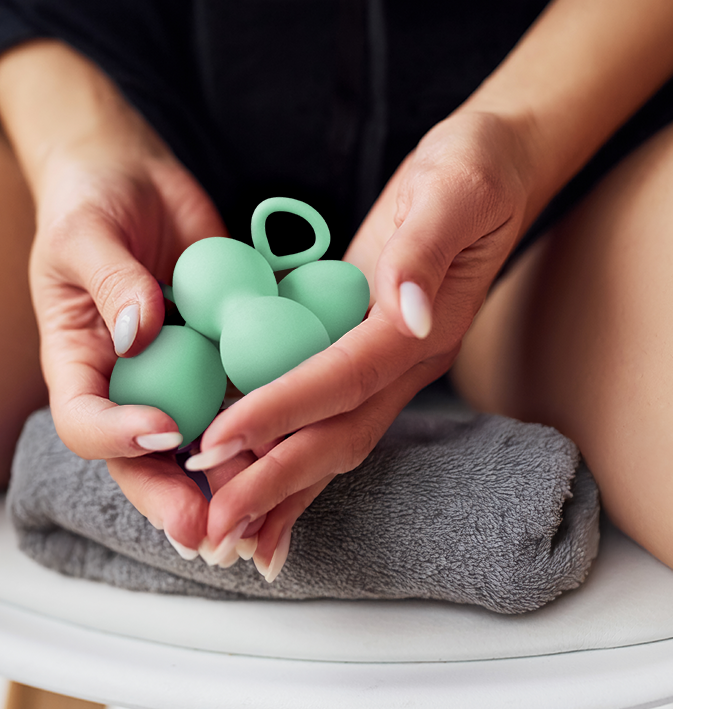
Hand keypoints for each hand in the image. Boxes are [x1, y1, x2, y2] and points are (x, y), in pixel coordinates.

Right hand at [0, 41, 236, 551]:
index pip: (84, 421)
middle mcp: (129, 382)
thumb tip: (139, 329)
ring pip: (199, 445)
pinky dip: (271, 423)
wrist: (131, 177)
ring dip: (228, 481)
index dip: (117, 437)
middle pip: (142, 461)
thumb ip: (111, 279)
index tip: (163, 430)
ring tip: (262, 509)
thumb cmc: (91, 201)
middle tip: (208, 533)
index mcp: (79, 361)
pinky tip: (302, 442)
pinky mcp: (223, 355)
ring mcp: (179, 374)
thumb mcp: (88, 231)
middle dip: (173, 499)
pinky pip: (246, 395)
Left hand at [177, 108, 538, 579]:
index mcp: (419, 329)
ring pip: (330, 443)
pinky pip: (325, 418)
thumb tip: (402, 311)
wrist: (496, 169)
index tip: (221, 441)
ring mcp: (385, 365)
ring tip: (225, 539)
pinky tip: (250, 486)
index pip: (341, 379)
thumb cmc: (476, 170)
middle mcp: (403, 362)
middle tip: (211, 526)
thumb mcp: (454, 190)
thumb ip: (424, 250)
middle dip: (270, 482)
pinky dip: (290, 459)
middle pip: (335, 437)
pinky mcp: (365, 355)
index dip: (280, 411)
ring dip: (278, 493)